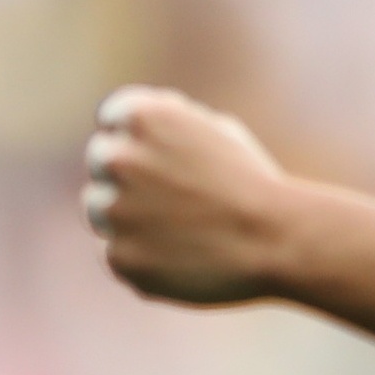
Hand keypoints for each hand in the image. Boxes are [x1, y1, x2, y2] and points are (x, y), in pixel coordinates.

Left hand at [83, 86, 298, 306]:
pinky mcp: (119, 258)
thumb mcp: (213, 132)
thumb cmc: (252, 183)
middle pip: (100, 161)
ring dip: (125, 214)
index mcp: (141, 116)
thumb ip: (164, 130)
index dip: (137, 137)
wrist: (276, 241)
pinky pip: (114, 252)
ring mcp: (113, 211)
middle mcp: (118, 158)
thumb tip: (125, 134)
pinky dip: (139, 255)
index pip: (111, 119)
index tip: (161, 155)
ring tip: (178, 225)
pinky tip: (179, 255)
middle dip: (127, 174)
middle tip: (170, 193)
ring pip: (98, 209)